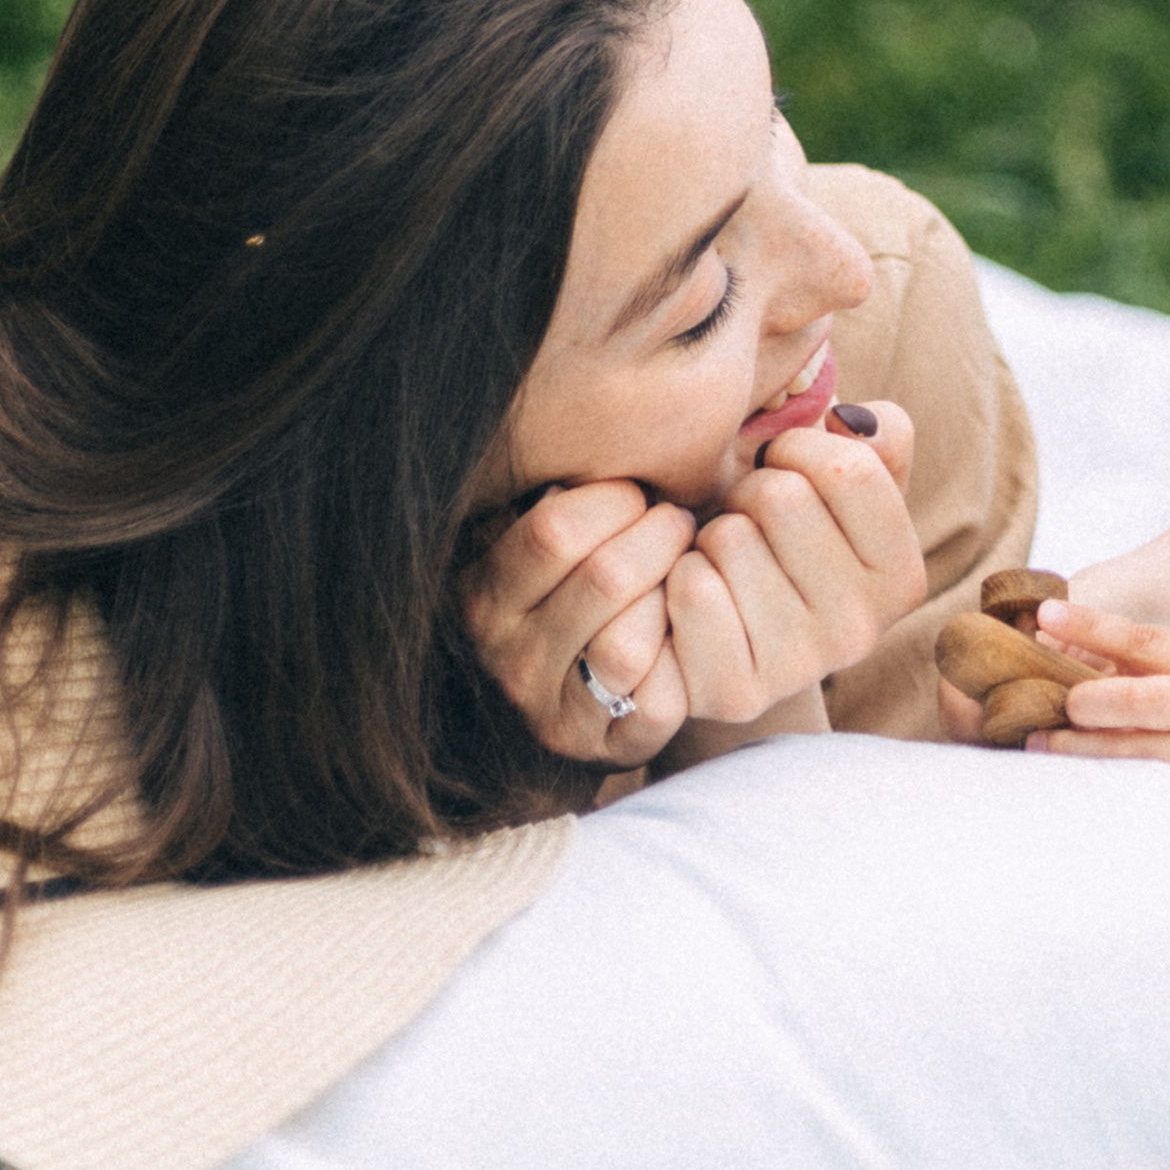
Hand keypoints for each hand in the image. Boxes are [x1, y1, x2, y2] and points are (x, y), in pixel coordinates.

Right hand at [462, 476, 698, 770]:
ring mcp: (550, 712)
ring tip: (683, 574)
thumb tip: (601, 418)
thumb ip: (557, 496)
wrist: (587, 693)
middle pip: (603, 577)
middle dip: (659, 536)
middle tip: (677, 526)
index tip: (638, 495)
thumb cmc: (579, 586)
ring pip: (626, 644)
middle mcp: (506, 659)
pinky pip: (658, 699)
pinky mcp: (604, 750)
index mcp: (484, 594)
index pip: (554, 528)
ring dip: (672, 596)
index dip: (615, 500)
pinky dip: (683, 659)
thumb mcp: (545, 541)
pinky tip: (686, 633)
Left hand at [663, 403, 926, 748]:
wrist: (727, 636)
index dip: (800, 448)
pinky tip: (696, 595)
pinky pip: (692, 590)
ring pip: (730, 539)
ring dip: (711, 534)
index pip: (851, 470)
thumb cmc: (786, 536)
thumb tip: (850, 421)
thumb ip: (876, 434)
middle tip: (747, 522)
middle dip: (749, 491)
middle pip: (782, 498)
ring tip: (724, 562)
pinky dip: (679, 574)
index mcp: (902, 578)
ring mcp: (799, 669)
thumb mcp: (847, 481)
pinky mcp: (735, 693)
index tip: (784, 468)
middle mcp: (862, 632)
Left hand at [1027, 593, 1169, 1056]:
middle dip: (1072, 690)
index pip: (1152, 641)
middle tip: (1015, 688)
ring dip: (1078, 748)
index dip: (1095, 625)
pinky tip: (1082, 801)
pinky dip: (1116, 796)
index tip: (1044, 612)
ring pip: (1133, 749)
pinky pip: (1157, 800)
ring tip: (1034, 745)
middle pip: (1130, 691)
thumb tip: (1118, 681)